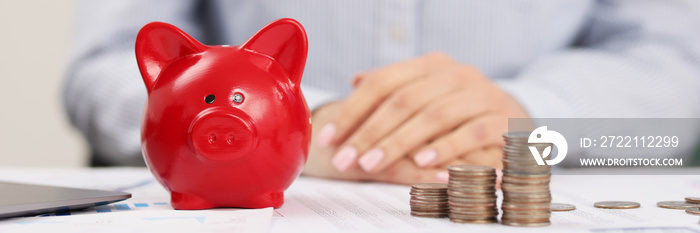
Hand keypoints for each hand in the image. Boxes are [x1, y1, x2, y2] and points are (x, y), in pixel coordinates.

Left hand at [316, 52, 528, 172]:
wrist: (515, 117)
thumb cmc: (460, 110)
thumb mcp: (428, 93)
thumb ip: (394, 87)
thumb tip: (356, 80)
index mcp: (431, 65)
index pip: (383, 83)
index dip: (352, 111)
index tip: (328, 138)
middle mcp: (456, 74)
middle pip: (403, 100)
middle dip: (369, 132)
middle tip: (345, 158)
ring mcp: (482, 94)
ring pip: (434, 116)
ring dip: (399, 142)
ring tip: (372, 163)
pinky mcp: (504, 119)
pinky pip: (472, 132)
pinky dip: (446, 148)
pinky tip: (423, 162)